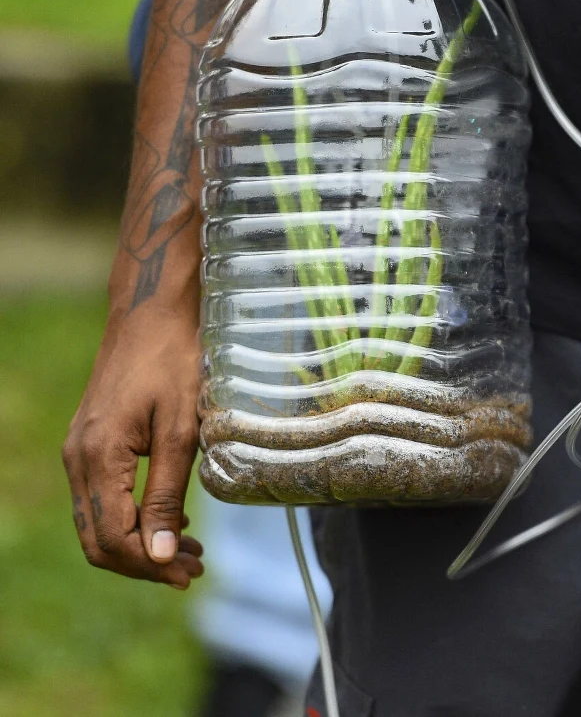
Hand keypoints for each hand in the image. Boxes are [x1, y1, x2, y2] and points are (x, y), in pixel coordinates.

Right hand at [62, 307, 203, 587]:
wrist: (150, 316)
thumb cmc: (174, 363)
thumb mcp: (181, 430)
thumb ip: (167, 494)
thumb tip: (158, 553)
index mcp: (98, 459)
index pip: (114, 538)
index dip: (150, 564)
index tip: (190, 574)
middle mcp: (78, 461)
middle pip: (99, 540)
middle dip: (144, 563)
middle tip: (192, 571)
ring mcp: (80, 453)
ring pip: (99, 522)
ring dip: (140, 545)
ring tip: (189, 554)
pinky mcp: (91, 445)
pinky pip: (103, 499)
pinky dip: (133, 520)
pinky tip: (172, 521)